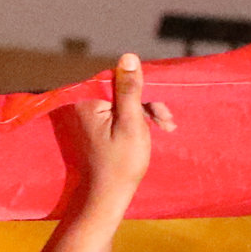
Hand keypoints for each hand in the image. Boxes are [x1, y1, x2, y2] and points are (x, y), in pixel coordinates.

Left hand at [58, 53, 170, 216]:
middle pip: (122, 89)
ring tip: (166, 126)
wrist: (107, 194)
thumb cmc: (121, 163)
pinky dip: (136, 118)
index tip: (161, 111)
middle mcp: (83, 104)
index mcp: (88, 101)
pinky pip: (118, 111)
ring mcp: (88, 115)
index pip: (119, 78)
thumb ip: (129, 90)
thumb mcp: (131, 123)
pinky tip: (153, 128)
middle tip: (167, 123)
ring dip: (146, 110)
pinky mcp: (94, 124)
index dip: (143, 91)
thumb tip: (128, 56)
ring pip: (123, 100)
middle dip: (147, 103)